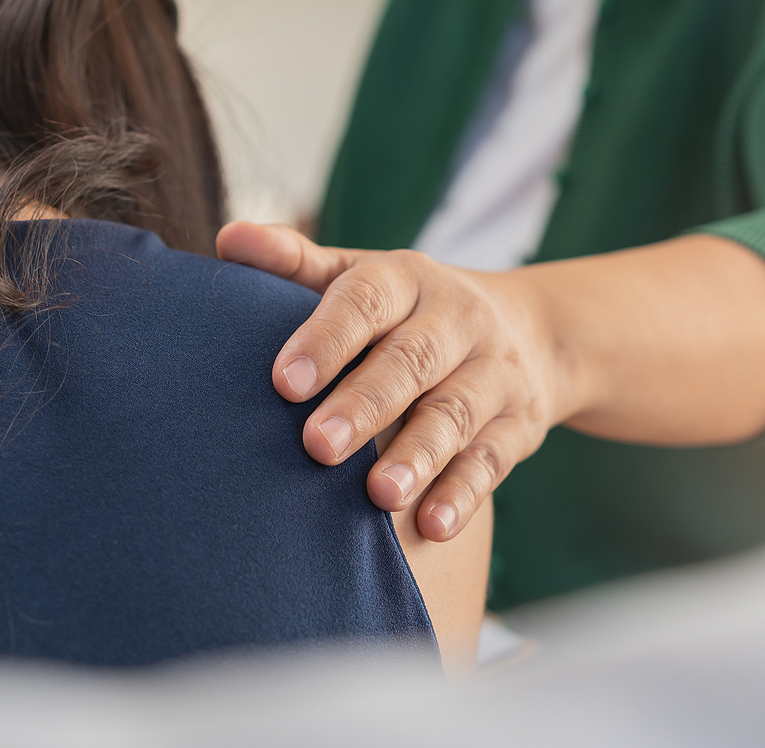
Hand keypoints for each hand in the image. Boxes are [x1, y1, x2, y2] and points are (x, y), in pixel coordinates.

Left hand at [216, 221, 566, 541]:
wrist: (535, 331)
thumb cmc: (412, 310)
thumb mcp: (363, 276)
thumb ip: (296, 263)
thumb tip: (229, 238)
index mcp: (408, 280)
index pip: (367, 300)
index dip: (326, 339)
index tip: (284, 382)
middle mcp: (457, 320)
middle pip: (412, 361)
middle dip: (365, 405)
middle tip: (317, 446)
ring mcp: (494, 373)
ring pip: (455, 413)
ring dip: (419, 456)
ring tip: (380, 495)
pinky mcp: (518, 426)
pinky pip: (492, 461)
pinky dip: (463, 494)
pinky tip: (432, 526)